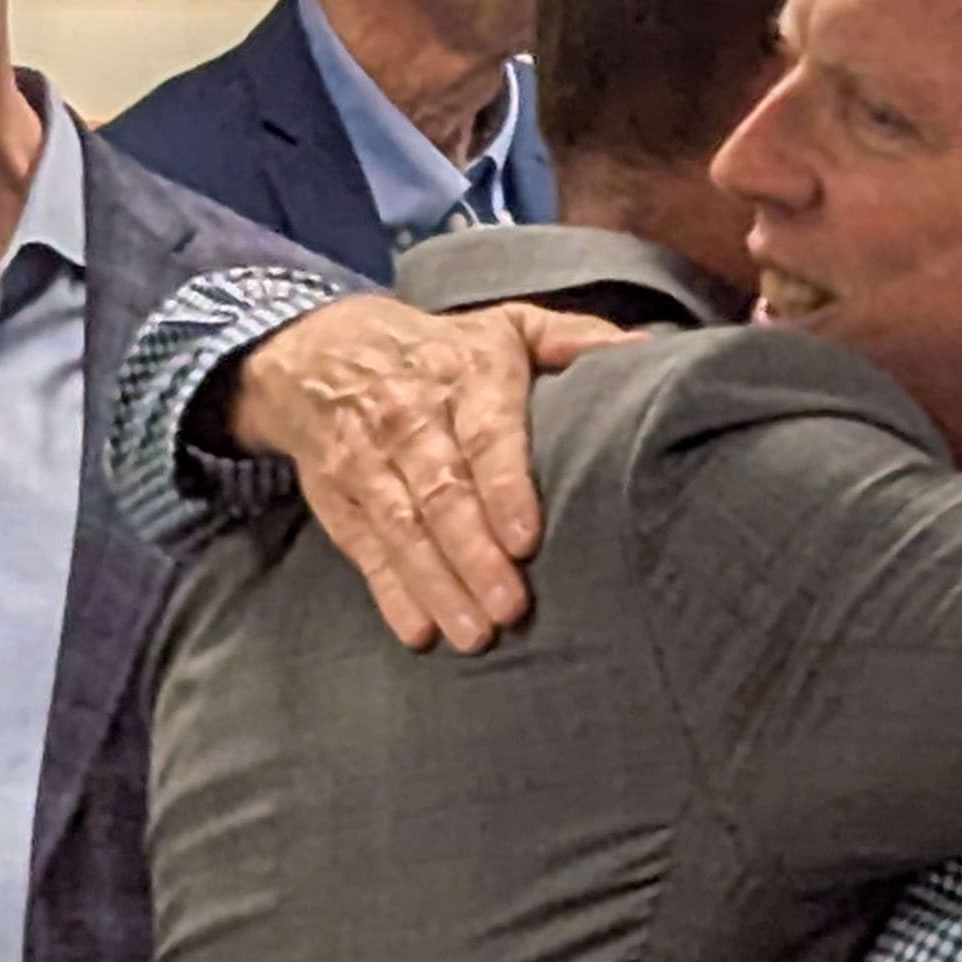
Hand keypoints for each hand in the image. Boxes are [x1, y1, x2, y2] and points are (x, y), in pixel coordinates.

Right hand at [230, 295, 633, 652]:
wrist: (318, 350)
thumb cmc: (439, 350)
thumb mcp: (504, 326)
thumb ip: (573, 339)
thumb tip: (644, 348)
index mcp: (464, 373)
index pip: (483, 435)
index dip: (504, 487)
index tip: (526, 539)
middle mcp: (410, 416)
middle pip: (441, 491)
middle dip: (474, 554)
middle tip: (511, 608)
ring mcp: (368, 461)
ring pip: (403, 527)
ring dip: (438, 585)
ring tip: (476, 634)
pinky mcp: (341, 498)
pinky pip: (366, 548)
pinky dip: (391, 593)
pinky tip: (420, 631)